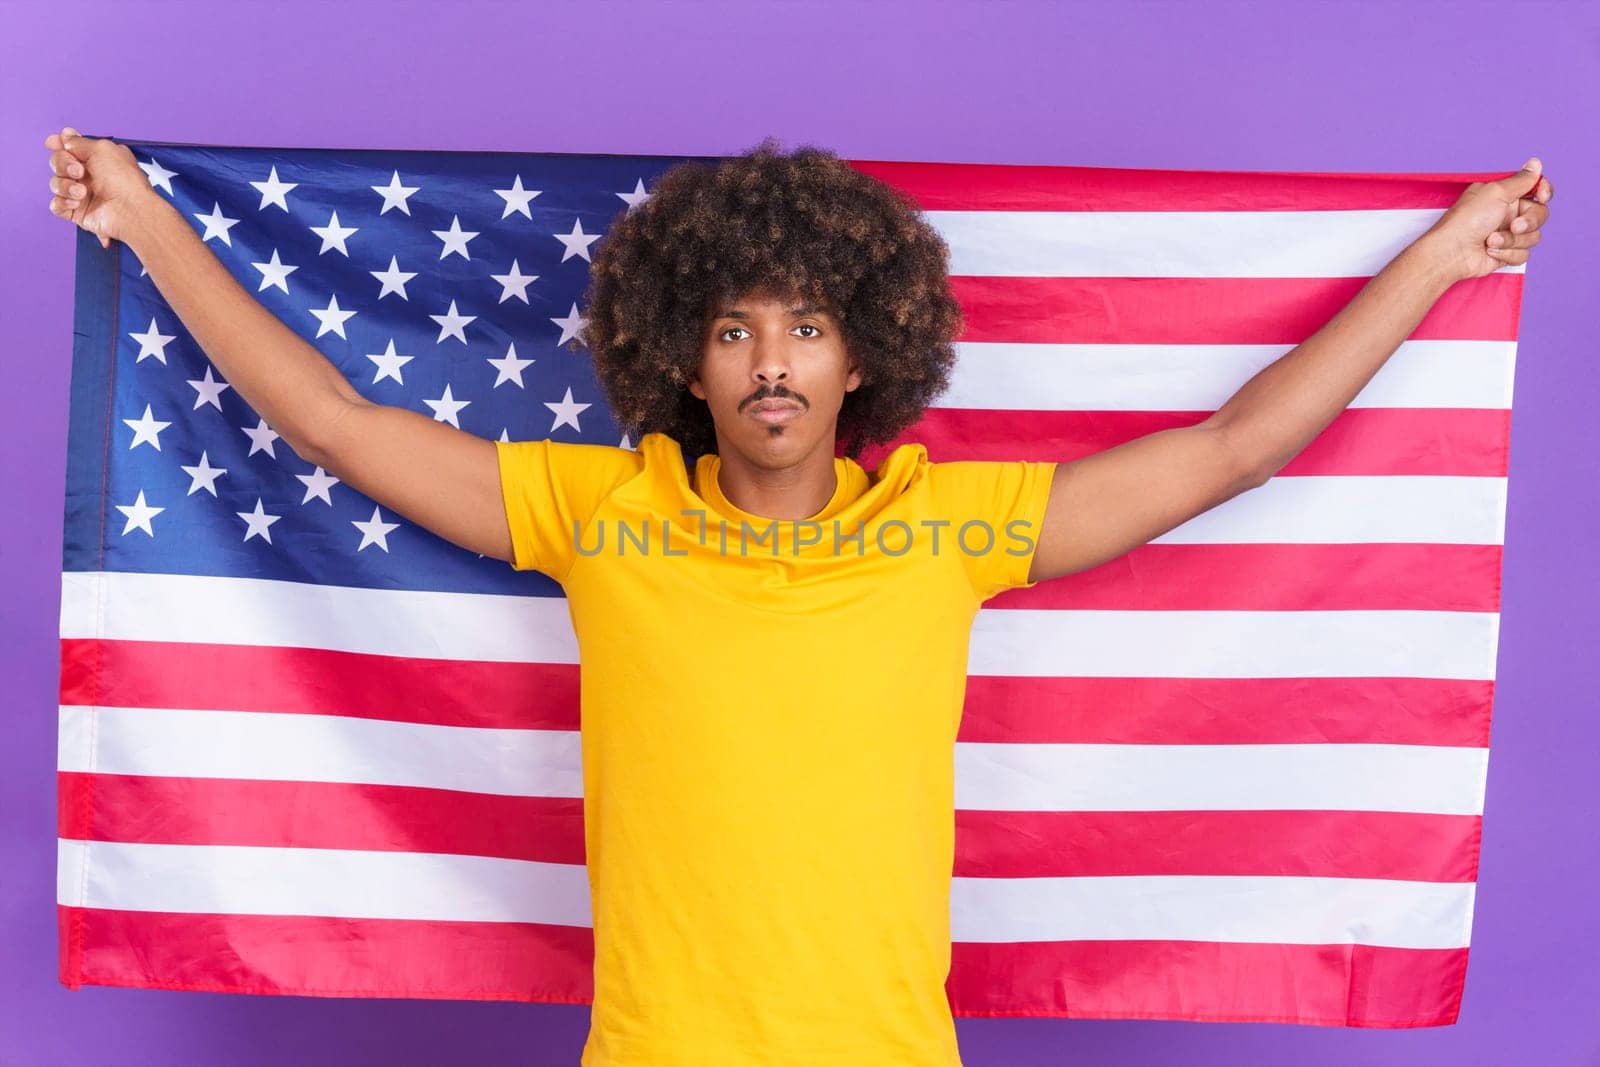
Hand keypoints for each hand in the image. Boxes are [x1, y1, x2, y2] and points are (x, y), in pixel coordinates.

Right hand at [44, 124, 157, 248]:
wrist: (131, 211)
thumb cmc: (123, 180)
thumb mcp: (102, 149)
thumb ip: (78, 142)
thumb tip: (64, 136)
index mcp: (96, 158)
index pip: (69, 148)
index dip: (58, 144)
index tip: (52, 143)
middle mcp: (88, 175)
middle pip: (57, 163)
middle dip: (62, 164)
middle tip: (79, 171)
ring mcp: (82, 194)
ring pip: (55, 183)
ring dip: (64, 185)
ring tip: (82, 192)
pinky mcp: (78, 212)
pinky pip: (56, 205)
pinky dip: (62, 202)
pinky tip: (77, 203)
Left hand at [1418, 157, 1553, 283]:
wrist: (1452, 253)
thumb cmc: (1467, 220)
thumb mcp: (1495, 193)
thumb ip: (1520, 180)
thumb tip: (1536, 163)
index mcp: (1505, 195)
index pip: (1536, 189)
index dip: (1544, 192)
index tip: (1542, 196)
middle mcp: (1508, 213)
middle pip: (1540, 214)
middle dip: (1529, 222)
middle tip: (1513, 226)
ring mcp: (1508, 234)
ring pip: (1533, 236)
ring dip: (1512, 240)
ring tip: (1491, 240)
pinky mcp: (1506, 253)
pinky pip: (1523, 254)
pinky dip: (1507, 254)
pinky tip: (1489, 252)